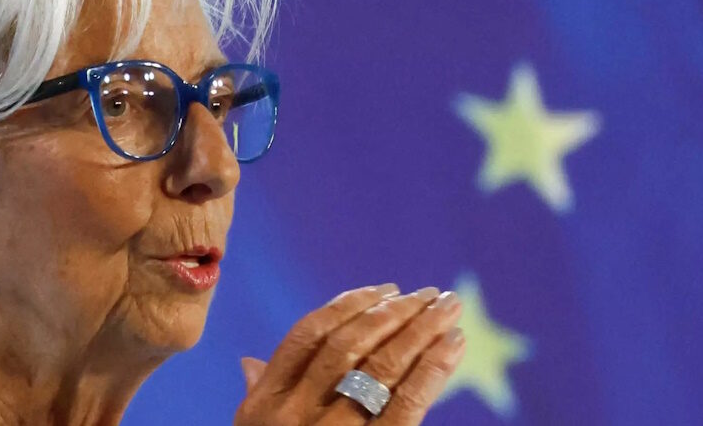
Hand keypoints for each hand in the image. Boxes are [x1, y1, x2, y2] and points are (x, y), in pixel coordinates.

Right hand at [234, 283, 464, 424]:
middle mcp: (294, 413)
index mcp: (263, 401)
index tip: (385, 290)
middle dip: (394, 313)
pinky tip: (453, 346)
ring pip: (382, 367)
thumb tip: (250, 362)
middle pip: (351, 344)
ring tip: (449, 309)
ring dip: (421, 331)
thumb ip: (259, 396)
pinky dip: (434, 369)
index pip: (308, 334)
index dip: (349, 305)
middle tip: (429, 294)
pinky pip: (408, 403)